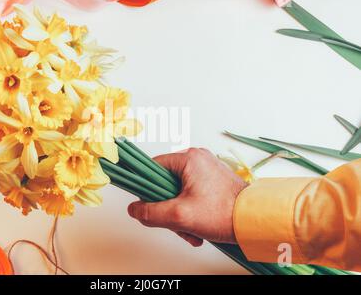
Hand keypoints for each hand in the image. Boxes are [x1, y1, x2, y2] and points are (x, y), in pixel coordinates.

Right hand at [127, 148, 247, 245]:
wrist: (254, 222)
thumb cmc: (224, 214)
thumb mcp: (180, 215)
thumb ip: (151, 212)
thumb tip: (134, 209)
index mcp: (189, 158)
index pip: (153, 167)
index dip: (147, 188)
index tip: (148, 205)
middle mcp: (198, 159)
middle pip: (165, 183)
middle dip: (167, 207)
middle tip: (175, 223)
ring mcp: (207, 169)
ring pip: (178, 192)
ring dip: (179, 213)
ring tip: (190, 230)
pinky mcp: (213, 181)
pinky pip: (191, 195)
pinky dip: (190, 211)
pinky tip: (197, 227)